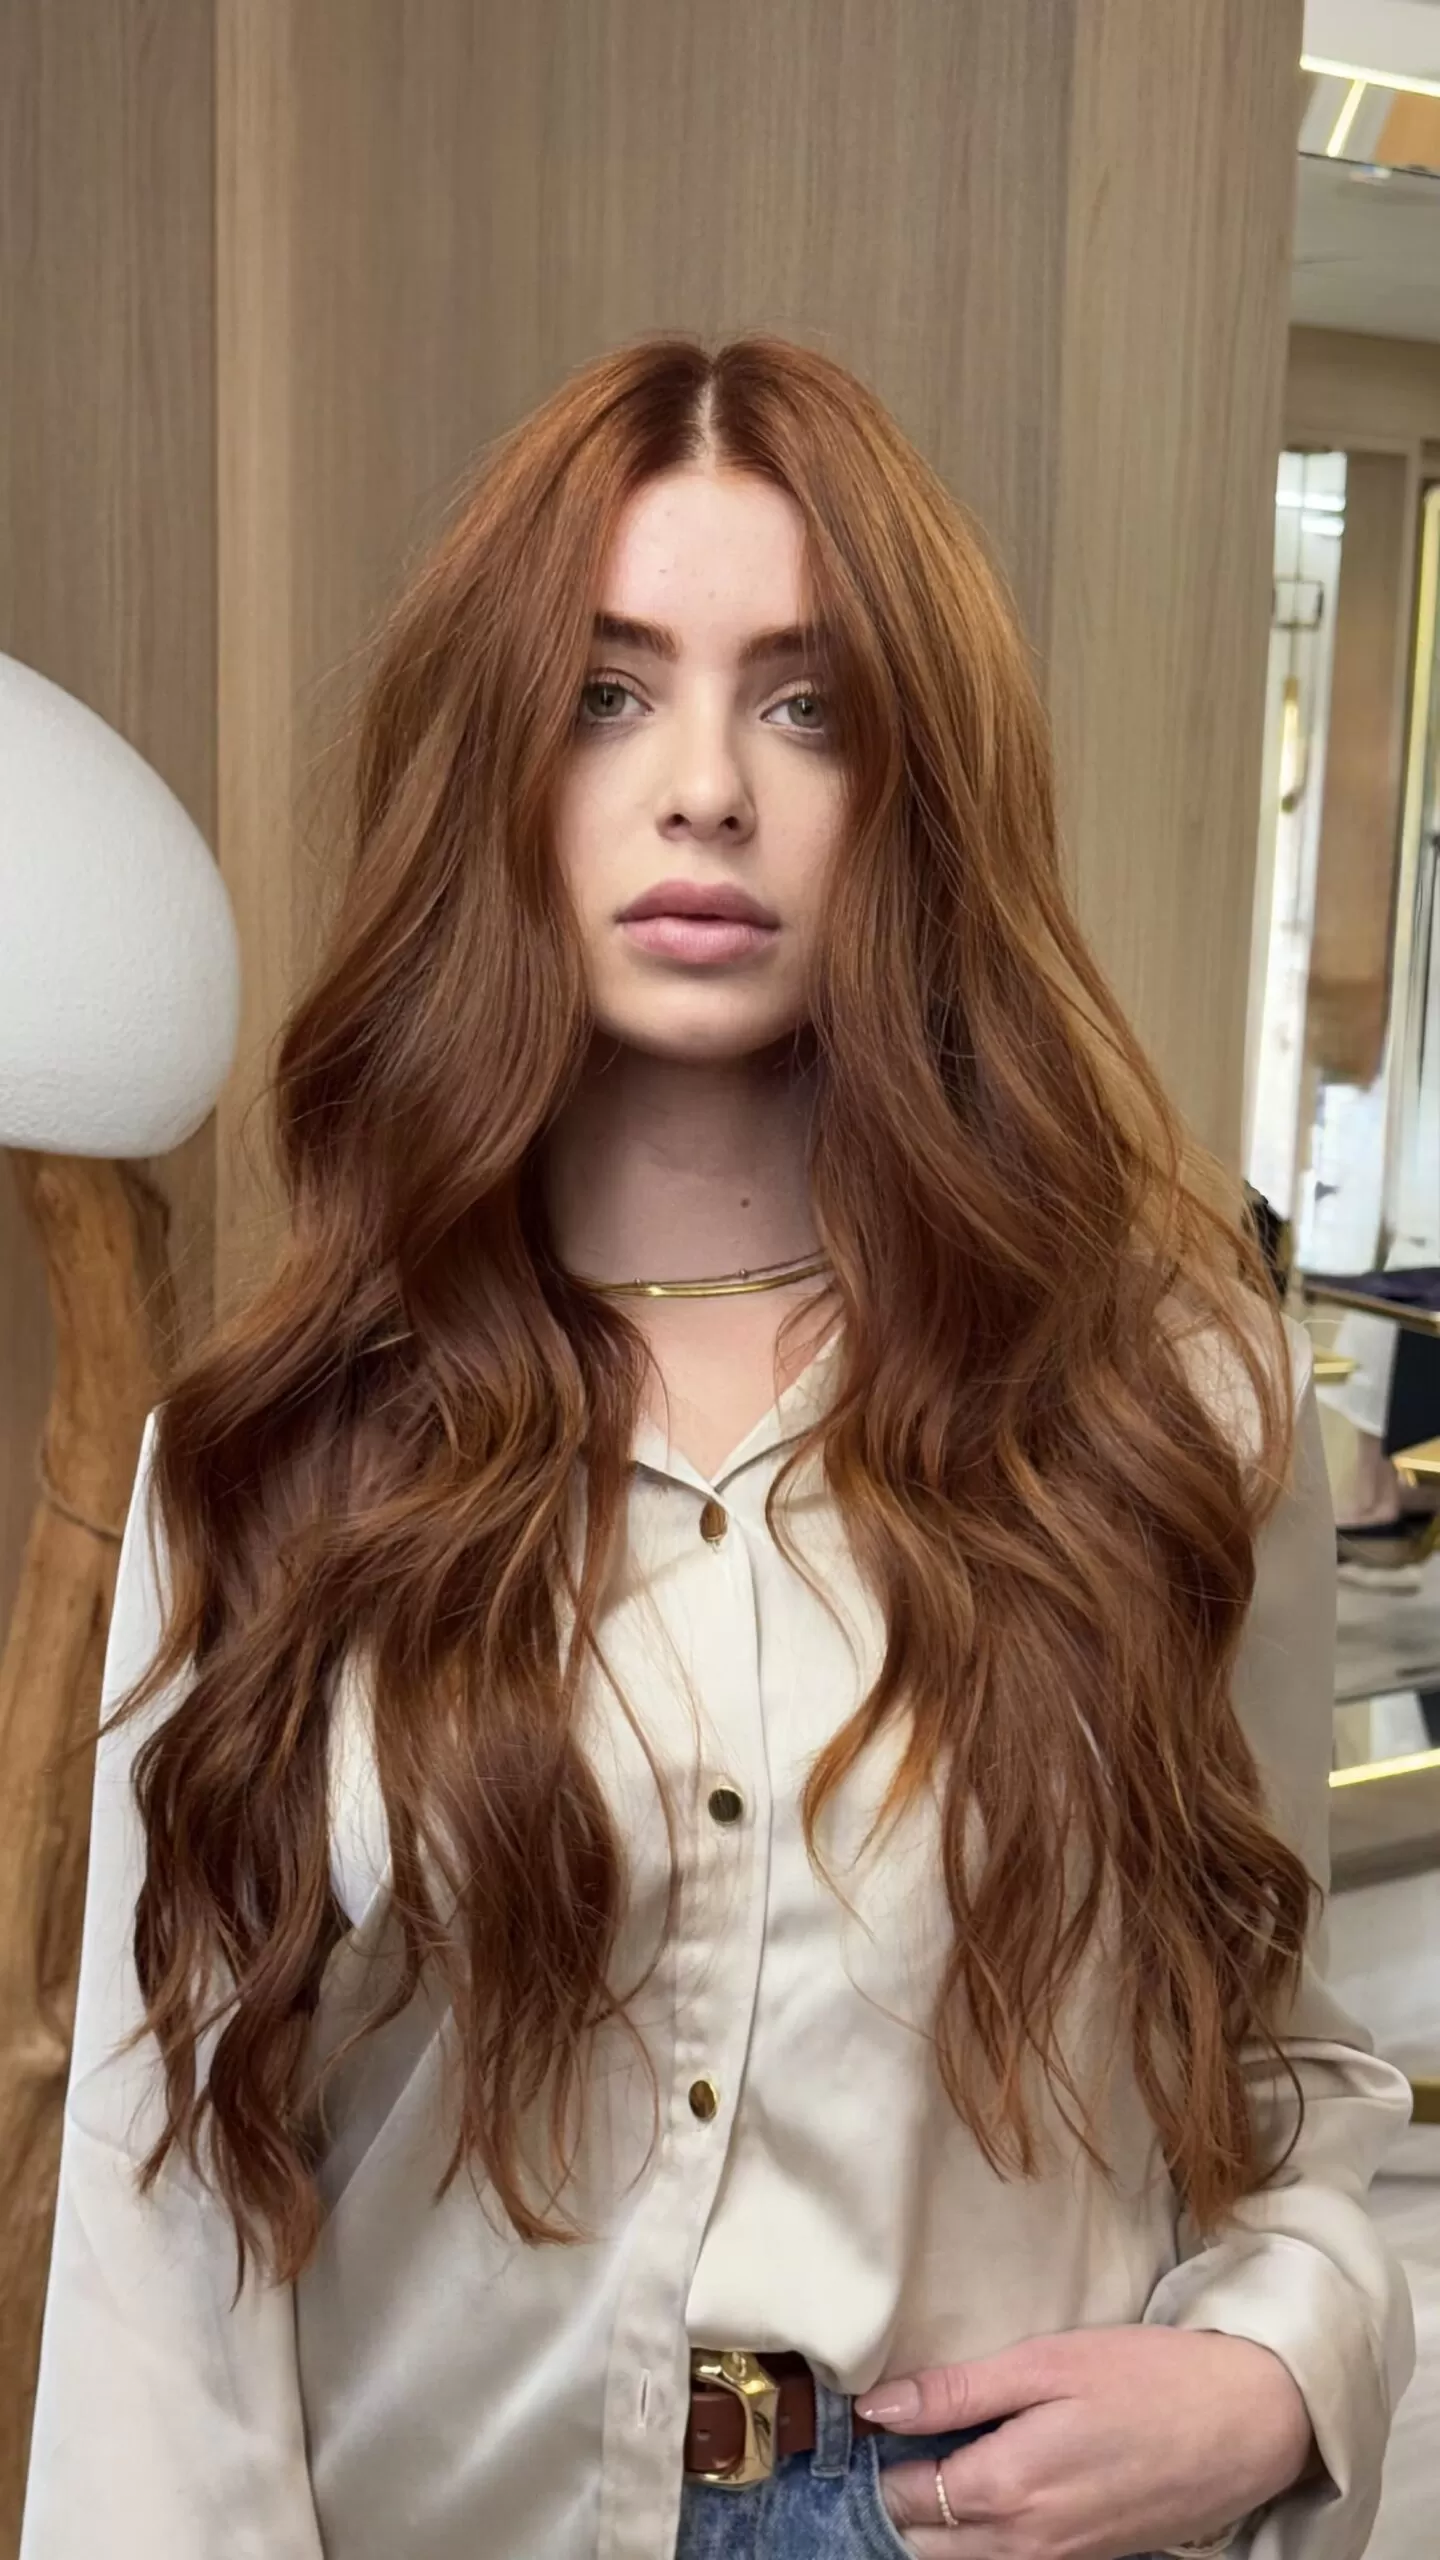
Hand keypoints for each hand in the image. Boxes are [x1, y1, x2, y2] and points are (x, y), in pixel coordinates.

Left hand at [857, 2324, 1316, 2556]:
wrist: (1247, 2425)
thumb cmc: (1147, 2379)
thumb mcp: (1045, 2363)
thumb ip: (956, 2391)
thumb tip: (875, 2406)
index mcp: (1006, 2490)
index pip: (901, 2497)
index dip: (877, 2458)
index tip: (869, 2419)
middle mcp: (1024, 2545)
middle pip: (925, 2544)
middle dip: (898, 2499)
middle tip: (894, 2439)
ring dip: (936, 2522)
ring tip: (935, 2456)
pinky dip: (980, 2535)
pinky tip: (988, 2484)